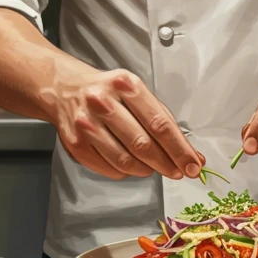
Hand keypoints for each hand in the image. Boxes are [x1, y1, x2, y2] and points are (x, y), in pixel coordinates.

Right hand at [43, 63, 204, 181]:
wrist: (64, 89)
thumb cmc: (108, 91)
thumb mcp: (137, 93)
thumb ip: (164, 121)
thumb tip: (192, 154)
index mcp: (125, 85)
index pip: (159, 123)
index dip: (179, 149)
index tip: (193, 165)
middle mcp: (103, 102)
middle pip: (143, 144)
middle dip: (166, 163)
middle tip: (178, 172)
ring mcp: (87, 124)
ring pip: (125, 160)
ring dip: (146, 169)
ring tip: (152, 166)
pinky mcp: (75, 143)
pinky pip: (109, 168)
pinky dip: (125, 172)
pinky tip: (130, 164)